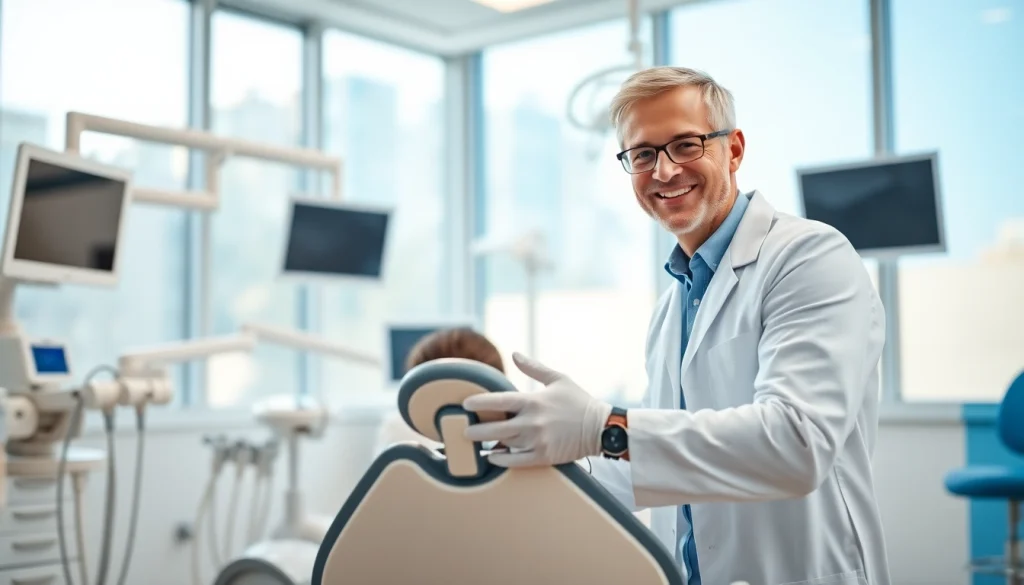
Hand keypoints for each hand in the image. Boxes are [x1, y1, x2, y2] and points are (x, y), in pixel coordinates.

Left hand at [461, 352, 611, 467]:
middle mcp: (532, 422)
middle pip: (495, 428)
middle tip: (463, 430)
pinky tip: (492, 457)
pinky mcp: (543, 457)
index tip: (465, 404)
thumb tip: (514, 354)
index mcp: (533, 401)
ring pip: (503, 445)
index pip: (499, 401)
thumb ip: (533, 368)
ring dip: (486, 444)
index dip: (479, 402)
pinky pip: (515, 461)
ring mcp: (537, 441)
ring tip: (473, 443)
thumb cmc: (578, 401)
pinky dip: (501, 460)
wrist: (600, 428)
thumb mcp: (558, 379)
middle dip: (475, 430)